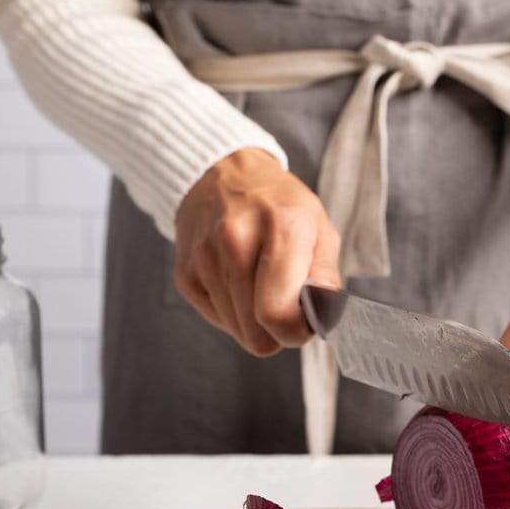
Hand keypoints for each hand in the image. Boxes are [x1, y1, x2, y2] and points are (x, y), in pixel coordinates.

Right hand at [173, 149, 340, 354]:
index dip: (294, 333)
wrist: (222, 174)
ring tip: (259, 283)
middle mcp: (235, 240)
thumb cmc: (278, 205)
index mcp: (281, 228)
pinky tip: (236, 280)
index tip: (302, 323)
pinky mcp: (184, 273)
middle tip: (284, 302)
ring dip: (252, 319)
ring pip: (236, 331)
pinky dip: (231, 310)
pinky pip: (216, 319)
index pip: (276, 315)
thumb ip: (325, 278)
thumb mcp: (319, 228)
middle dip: (276, 330)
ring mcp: (204, 258)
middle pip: (255, 334)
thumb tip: (318, 320)